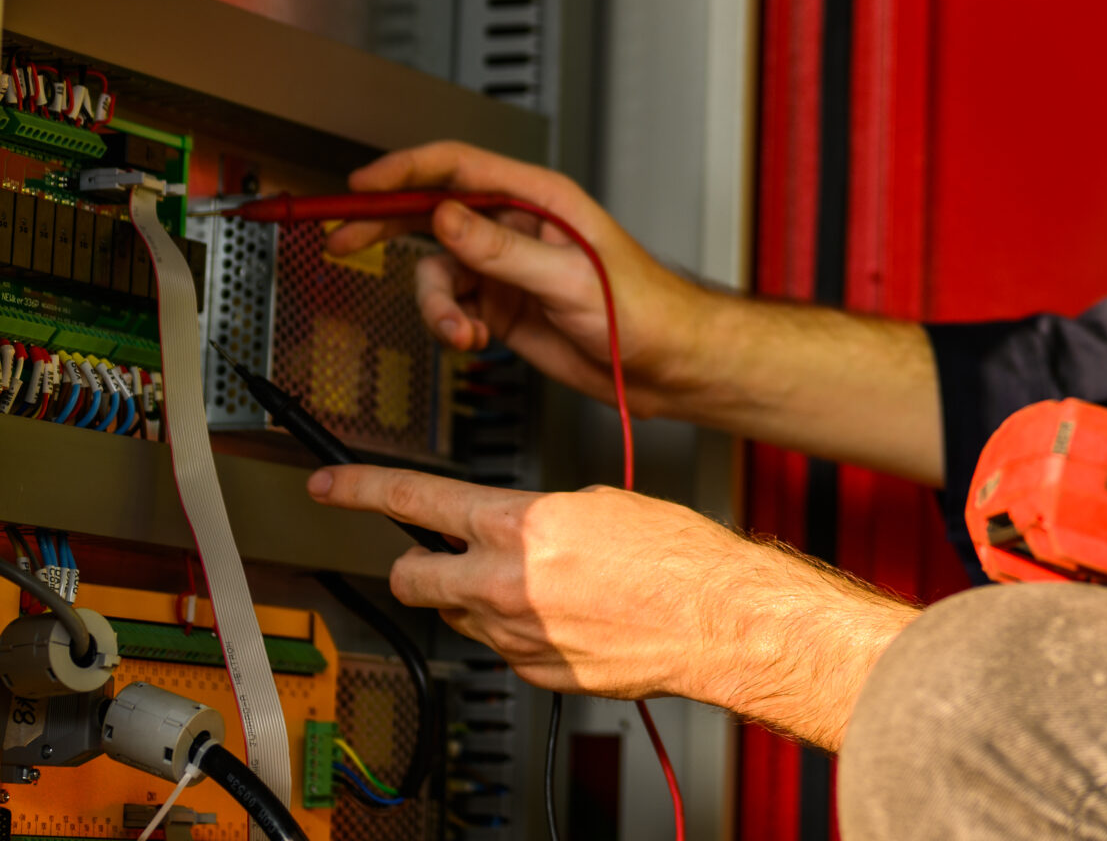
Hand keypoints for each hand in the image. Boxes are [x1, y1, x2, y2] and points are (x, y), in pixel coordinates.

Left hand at [309, 465, 917, 744]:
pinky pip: (505, 648)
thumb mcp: (599, 504)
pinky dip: (522, 633)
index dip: (361, 493)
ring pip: (460, 616)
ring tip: (540, 587)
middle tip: (435, 558)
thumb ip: (538, 517)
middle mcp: (506, 583)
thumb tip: (511, 526)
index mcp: (520, 527)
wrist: (718, 617)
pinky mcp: (536, 673)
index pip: (415, 502)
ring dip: (480, 600)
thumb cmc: (677, 555)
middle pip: (413, 577)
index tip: (331, 489)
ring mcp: (517, 634)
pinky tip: (567, 619)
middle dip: (417, 566)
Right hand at [326, 142, 704, 415]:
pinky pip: (453, 306)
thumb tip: (447, 218)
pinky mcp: (504, 305)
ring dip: (436, 305)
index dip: (405, 170)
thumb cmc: (645, 309)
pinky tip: (471, 341)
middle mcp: (518, 228)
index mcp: (540, 201)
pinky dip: (450, 326)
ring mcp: (508, 267)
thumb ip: (503, 250)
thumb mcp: (569, 277)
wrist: (666, 364)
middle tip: (342, 239)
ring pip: (438, 272)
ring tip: (459, 331)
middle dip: (386, 226)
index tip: (362, 185)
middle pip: (432, 211)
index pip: (459, 168)